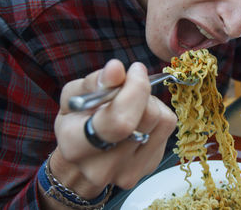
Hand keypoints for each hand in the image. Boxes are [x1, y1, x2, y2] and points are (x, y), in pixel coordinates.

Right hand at [51, 59, 176, 197]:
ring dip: (151, 103)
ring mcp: (129, 171)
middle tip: (131, 83)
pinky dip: (157, 116)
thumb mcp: (74, 95)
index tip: (135, 70)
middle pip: (148, 117)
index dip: (135, 89)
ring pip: (162, 120)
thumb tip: (116, 69)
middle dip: (142, 91)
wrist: (82, 159)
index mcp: (77, 147)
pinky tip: (140, 119)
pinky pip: (167, 130)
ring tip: (132, 104)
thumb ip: (94, 82)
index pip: (119, 121)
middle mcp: (104, 166)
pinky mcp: (148, 167)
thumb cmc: (77, 121)